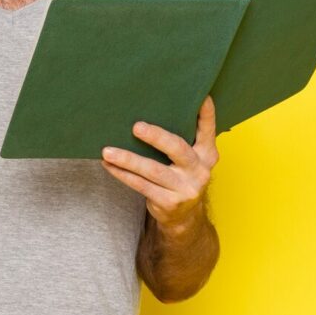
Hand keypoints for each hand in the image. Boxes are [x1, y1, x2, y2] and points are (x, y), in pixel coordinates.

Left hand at [101, 95, 219, 228]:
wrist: (184, 218)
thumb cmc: (181, 176)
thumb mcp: (191, 159)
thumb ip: (183, 139)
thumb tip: (151, 108)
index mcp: (207, 154)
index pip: (208, 130)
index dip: (206, 114)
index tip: (202, 96)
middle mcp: (199, 170)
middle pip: (177, 148)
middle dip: (156, 137)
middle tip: (136, 127)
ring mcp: (185, 188)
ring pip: (152, 170)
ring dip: (128, 159)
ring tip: (107, 151)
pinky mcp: (169, 202)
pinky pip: (140, 185)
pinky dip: (122, 174)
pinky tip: (109, 165)